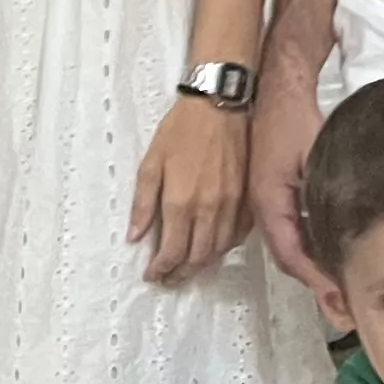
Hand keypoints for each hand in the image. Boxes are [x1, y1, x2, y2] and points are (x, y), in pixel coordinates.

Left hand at [131, 94, 247, 284]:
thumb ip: (143, 203)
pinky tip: (215, 246)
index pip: (173, 252)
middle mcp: (210, 209)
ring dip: (203, 264)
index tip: (153, 276)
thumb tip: (135, 236)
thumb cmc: (182, 130)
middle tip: (170, 279)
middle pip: (198, 257)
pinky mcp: (247, 197)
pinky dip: (225, 247)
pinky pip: (239, 234)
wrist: (220, 105)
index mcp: (182, 202)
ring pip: (220, 249)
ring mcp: (233, 205)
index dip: (161, 270)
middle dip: (182, 274)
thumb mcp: (151, 163)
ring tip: (189, 268)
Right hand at [249, 55, 331, 297]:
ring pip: (289, 246)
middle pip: (288, 257)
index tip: (340, 298)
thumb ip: (323, 193)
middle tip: (344, 306)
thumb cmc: (293, 117)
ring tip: (340, 290)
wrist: (274, 88)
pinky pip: (290, 230)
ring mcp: (267, 201)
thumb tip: (344, 231)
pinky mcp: (274, 193)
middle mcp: (263, 207)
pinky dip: (309, 249)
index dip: (316, 280)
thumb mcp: (314, 154)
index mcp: (268, 202)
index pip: (292, 254)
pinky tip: (330, 254)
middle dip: (315, 283)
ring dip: (312, 269)